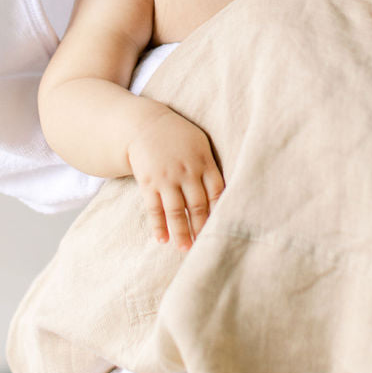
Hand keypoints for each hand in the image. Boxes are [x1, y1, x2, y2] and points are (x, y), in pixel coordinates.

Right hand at [126, 106, 224, 250]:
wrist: (144, 124)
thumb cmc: (177, 136)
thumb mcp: (199, 143)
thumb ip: (210, 167)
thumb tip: (227, 192)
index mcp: (203, 162)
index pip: (217, 192)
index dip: (220, 212)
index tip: (223, 229)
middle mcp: (186, 171)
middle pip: (198, 205)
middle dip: (201, 228)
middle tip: (206, 248)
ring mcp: (166, 177)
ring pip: (176, 211)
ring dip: (181, 232)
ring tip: (185, 249)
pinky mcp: (148, 182)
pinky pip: (154, 208)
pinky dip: (158, 225)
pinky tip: (162, 239)